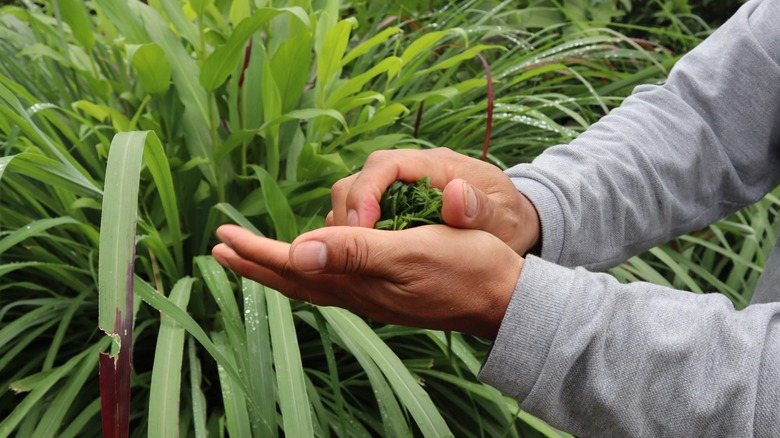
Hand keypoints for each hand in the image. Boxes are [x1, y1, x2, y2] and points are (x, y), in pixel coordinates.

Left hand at [212, 224, 523, 338]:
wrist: (503, 297)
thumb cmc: (465, 268)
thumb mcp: (410, 252)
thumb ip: (355, 251)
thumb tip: (298, 250)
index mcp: (359, 282)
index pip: (295, 266)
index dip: (258, 253)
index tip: (223, 239)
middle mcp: (359, 293)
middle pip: (296, 280)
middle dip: (257, 264)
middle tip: (222, 250)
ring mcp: (374, 295)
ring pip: (313, 281)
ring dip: (280, 267)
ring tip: (256, 256)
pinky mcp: (390, 291)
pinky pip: (336, 282)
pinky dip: (313, 270)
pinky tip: (315, 265)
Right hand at [328, 147, 540, 254]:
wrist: (513, 225)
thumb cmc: (509, 222)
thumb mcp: (503, 220)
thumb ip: (481, 209)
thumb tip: (454, 192)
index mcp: (437, 165)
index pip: (386, 165)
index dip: (366, 192)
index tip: (361, 229)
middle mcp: (412, 170)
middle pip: (361, 177)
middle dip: (349, 211)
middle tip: (348, 250)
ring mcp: (400, 187)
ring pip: (355, 194)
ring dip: (347, 225)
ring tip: (350, 259)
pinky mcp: (394, 205)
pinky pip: (362, 213)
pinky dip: (353, 233)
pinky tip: (358, 259)